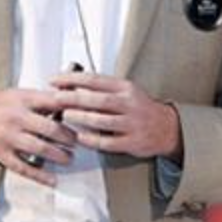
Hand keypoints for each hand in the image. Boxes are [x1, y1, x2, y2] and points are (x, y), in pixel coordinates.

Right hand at [0, 87, 76, 186]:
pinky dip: (39, 175)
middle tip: (78, 141)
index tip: (85, 115)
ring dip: (58, 155)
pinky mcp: (0, 153)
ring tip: (68, 158)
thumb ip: (39, 100)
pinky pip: (23, 167)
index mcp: (22, 99)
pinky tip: (51, 179)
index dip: (72, 109)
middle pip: (50, 128)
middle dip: (68, 137)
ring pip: (39, 148)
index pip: (54, 102)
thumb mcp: (16, 94)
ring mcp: (8, 136)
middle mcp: (16, 117)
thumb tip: (66, 103)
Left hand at [49, 73, 181, 159]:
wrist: (166, 127)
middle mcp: (130, 104)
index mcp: (126, 88)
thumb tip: (70, 86)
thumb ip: (102, 89)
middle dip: (74, 98)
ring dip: (81, 118)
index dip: (72, 79)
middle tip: (56, 98)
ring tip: (65, 116)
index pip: (95, 79)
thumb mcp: (125, 91)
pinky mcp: (132, 142)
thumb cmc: (139, 108)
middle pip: (98, 99)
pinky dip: (91, 139)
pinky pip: (107, 142)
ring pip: (103, 120)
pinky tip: (79, 137)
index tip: (55, 81)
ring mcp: (132, 124)